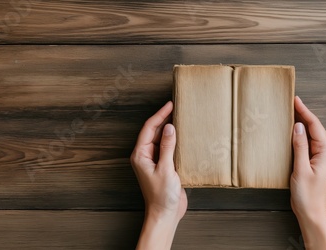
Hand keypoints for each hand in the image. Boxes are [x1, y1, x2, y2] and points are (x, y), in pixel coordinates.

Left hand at [130, 101, 186, 249]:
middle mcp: (146, 156)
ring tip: (182, 118)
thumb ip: (167, 147)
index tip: (170, 105)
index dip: (160, 115)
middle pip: (155, 132)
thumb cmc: (161, 195)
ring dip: (171, 130)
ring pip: (162, 139)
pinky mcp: (165, 166)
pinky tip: (185, 137)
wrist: (165, 214)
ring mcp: (155, 161)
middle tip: (178, 107)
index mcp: (140, 155)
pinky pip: (169, 149)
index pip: (149, 129)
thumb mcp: (166, 169)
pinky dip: (176, 141)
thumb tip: (170, 127)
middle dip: (165, 119)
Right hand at [290, 96, 325, 248]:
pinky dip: (299, 134)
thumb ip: (300, 146)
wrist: (312, 213)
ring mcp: (320, 156)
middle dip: (302, 113)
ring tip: (289, 112)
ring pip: (310, 134)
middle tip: (290, 102)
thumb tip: (298, 126)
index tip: (295, 99)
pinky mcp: (313, 161)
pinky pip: (306, 142)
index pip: (314, 125)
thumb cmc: (308, 195)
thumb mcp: (301, 169)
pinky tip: (291, 131)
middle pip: (313, 127)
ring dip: (300, 123)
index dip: (304, 111)